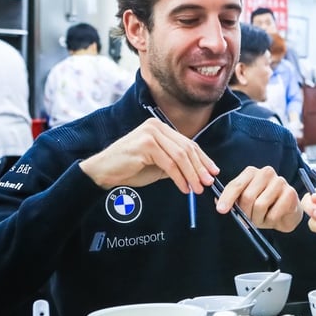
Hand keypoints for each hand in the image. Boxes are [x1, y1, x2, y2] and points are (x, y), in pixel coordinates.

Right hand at [79, 118, 217, 192]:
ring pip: (180, 156)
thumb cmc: (129, 169)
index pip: (188, 143)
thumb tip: (199, 173)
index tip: (213, 172)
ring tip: (198, 188)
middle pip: (186, 148)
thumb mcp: (158, 165)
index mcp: (160, 128)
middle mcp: (156, 127)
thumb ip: (176, 164)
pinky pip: (169, 163)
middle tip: (208, 183)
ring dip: (192, 174)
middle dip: (200, 167)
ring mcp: (150, 134)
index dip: (203, 158)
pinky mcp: (145, 144)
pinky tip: (184, 188)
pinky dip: (179, 177)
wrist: (103, 172)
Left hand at [213, 166, 300, 232]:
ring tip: (262, 218)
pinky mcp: (290, 194)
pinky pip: (273, 214)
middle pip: (247, 196)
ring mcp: (280, 182)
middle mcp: (266, 173)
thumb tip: (218, 203)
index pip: (236, 184)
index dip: (227, 198)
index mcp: (252, 172)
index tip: (221, 210)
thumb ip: (233, 200)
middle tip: (249, 220)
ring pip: (260, 205)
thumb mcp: (246, 203)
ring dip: (258, 218)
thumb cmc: (264, 206)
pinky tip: (273, 218)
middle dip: (245, 213)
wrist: (288, 213)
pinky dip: (270, 221)